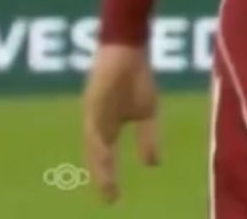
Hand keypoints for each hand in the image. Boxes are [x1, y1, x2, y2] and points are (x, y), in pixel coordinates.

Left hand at [83, 45, 159, 202]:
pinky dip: (100, 142)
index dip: (107, 176)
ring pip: (93, 144)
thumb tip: (153, 165)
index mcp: (105, 127)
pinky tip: (106, 155)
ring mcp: (93, 113)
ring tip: (108, 184)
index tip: (113, 197)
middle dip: (102, 177)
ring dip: (100, 165)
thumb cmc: (136, 77)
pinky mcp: (93, 101)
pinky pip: (96, 125)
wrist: (129, 48)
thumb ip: (147, 137)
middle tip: (110, 198)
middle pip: (95, 155)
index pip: (103, 157)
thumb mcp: (147, 112)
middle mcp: (95, 124)